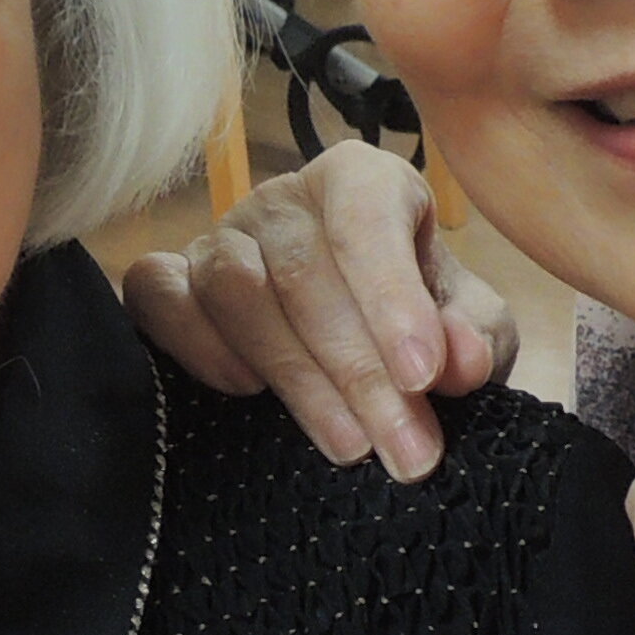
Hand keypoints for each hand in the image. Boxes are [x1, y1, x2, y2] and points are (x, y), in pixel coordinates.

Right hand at [116, 145, 504, 479]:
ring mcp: (218, 238)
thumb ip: (475, 334)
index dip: (393, 298)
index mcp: (363, 182)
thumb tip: (461, 361)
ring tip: (348, 444)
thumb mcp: (468, 329)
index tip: (424, 377)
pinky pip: (159, 298)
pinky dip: (196, 344)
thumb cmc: (416, 325)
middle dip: (361, 372)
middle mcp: (284, 200)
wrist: (362, 349)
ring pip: (235, 289)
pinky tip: (246, 391)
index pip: (365, 217)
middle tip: (406, 451)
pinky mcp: (168, 281)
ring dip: (295, 376)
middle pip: (303, 272)